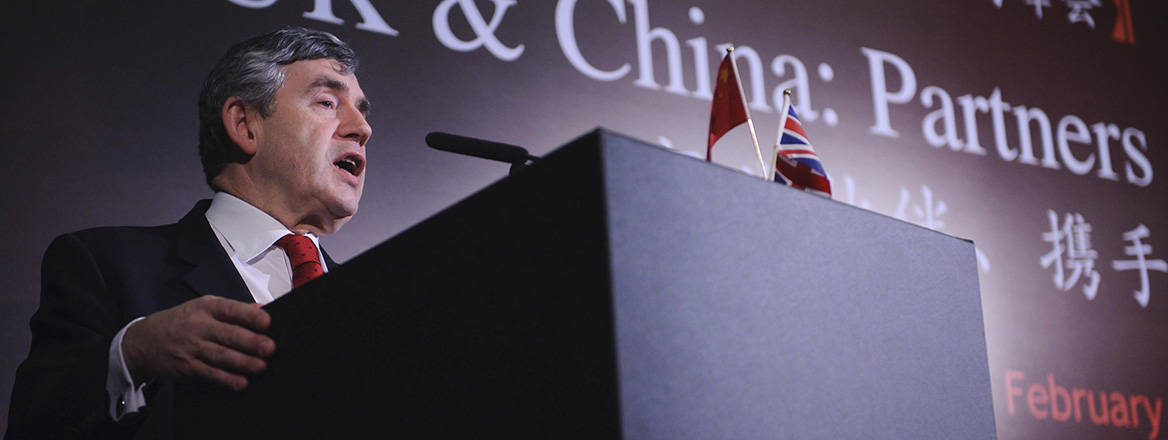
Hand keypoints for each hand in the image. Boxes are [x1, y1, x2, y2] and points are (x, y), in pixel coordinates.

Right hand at [121, 295, 274, 390]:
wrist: (143, 341)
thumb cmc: (180, 322)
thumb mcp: (203, 308)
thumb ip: (233, 310)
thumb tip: (262, 309)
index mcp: (206, 308)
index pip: (230, 309)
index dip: (249, 316)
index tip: (267, 322)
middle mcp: (199, 326)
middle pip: (228, 334)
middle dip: (250, 342)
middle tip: (269, 348)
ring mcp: (192, 348)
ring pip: (221, 356)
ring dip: (242, 362)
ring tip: (261, 366)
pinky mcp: (188, 367)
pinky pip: (210, 374)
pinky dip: (226, 379)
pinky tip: (240, 382)